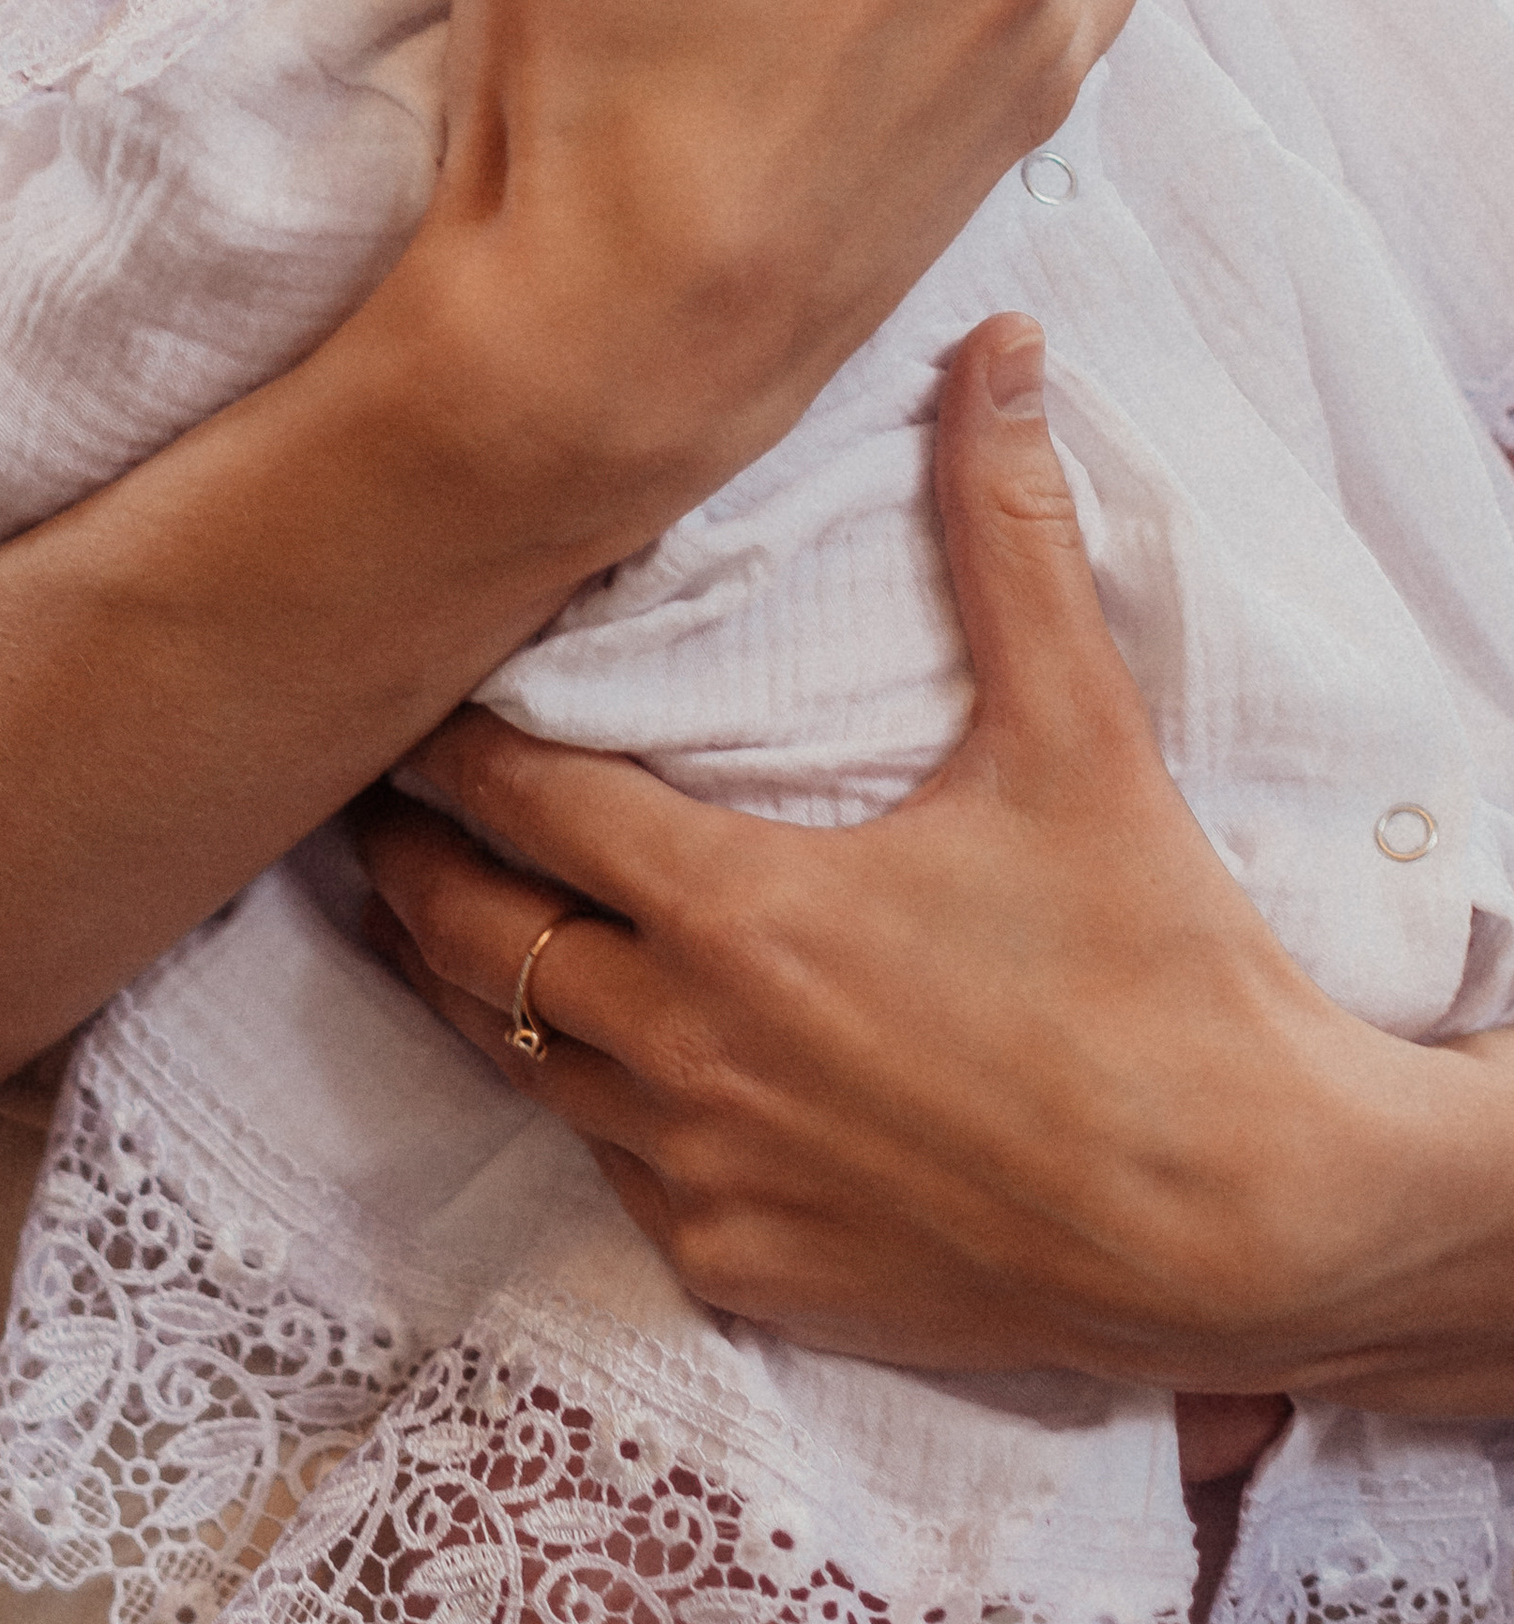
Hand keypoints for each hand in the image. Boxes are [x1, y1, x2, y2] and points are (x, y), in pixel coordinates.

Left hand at [364, 315, 1513, 1413]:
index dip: (443, 741)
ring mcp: (705, 1177)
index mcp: (737, 912)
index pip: (517, 800)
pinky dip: (588, 1104)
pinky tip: (593, 1056)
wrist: (1254, 1222)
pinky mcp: (745, 1272)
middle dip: (410, 858)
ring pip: (516, 1060)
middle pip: (467, 935)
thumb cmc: (1161, 977)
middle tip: (369, 802)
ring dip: (472, 980)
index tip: (401, 693)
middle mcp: (686, 1051)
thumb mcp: (1077, 740)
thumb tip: (994, 350)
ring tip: (436, 912)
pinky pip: (610, 1174)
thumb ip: (1008, 537)